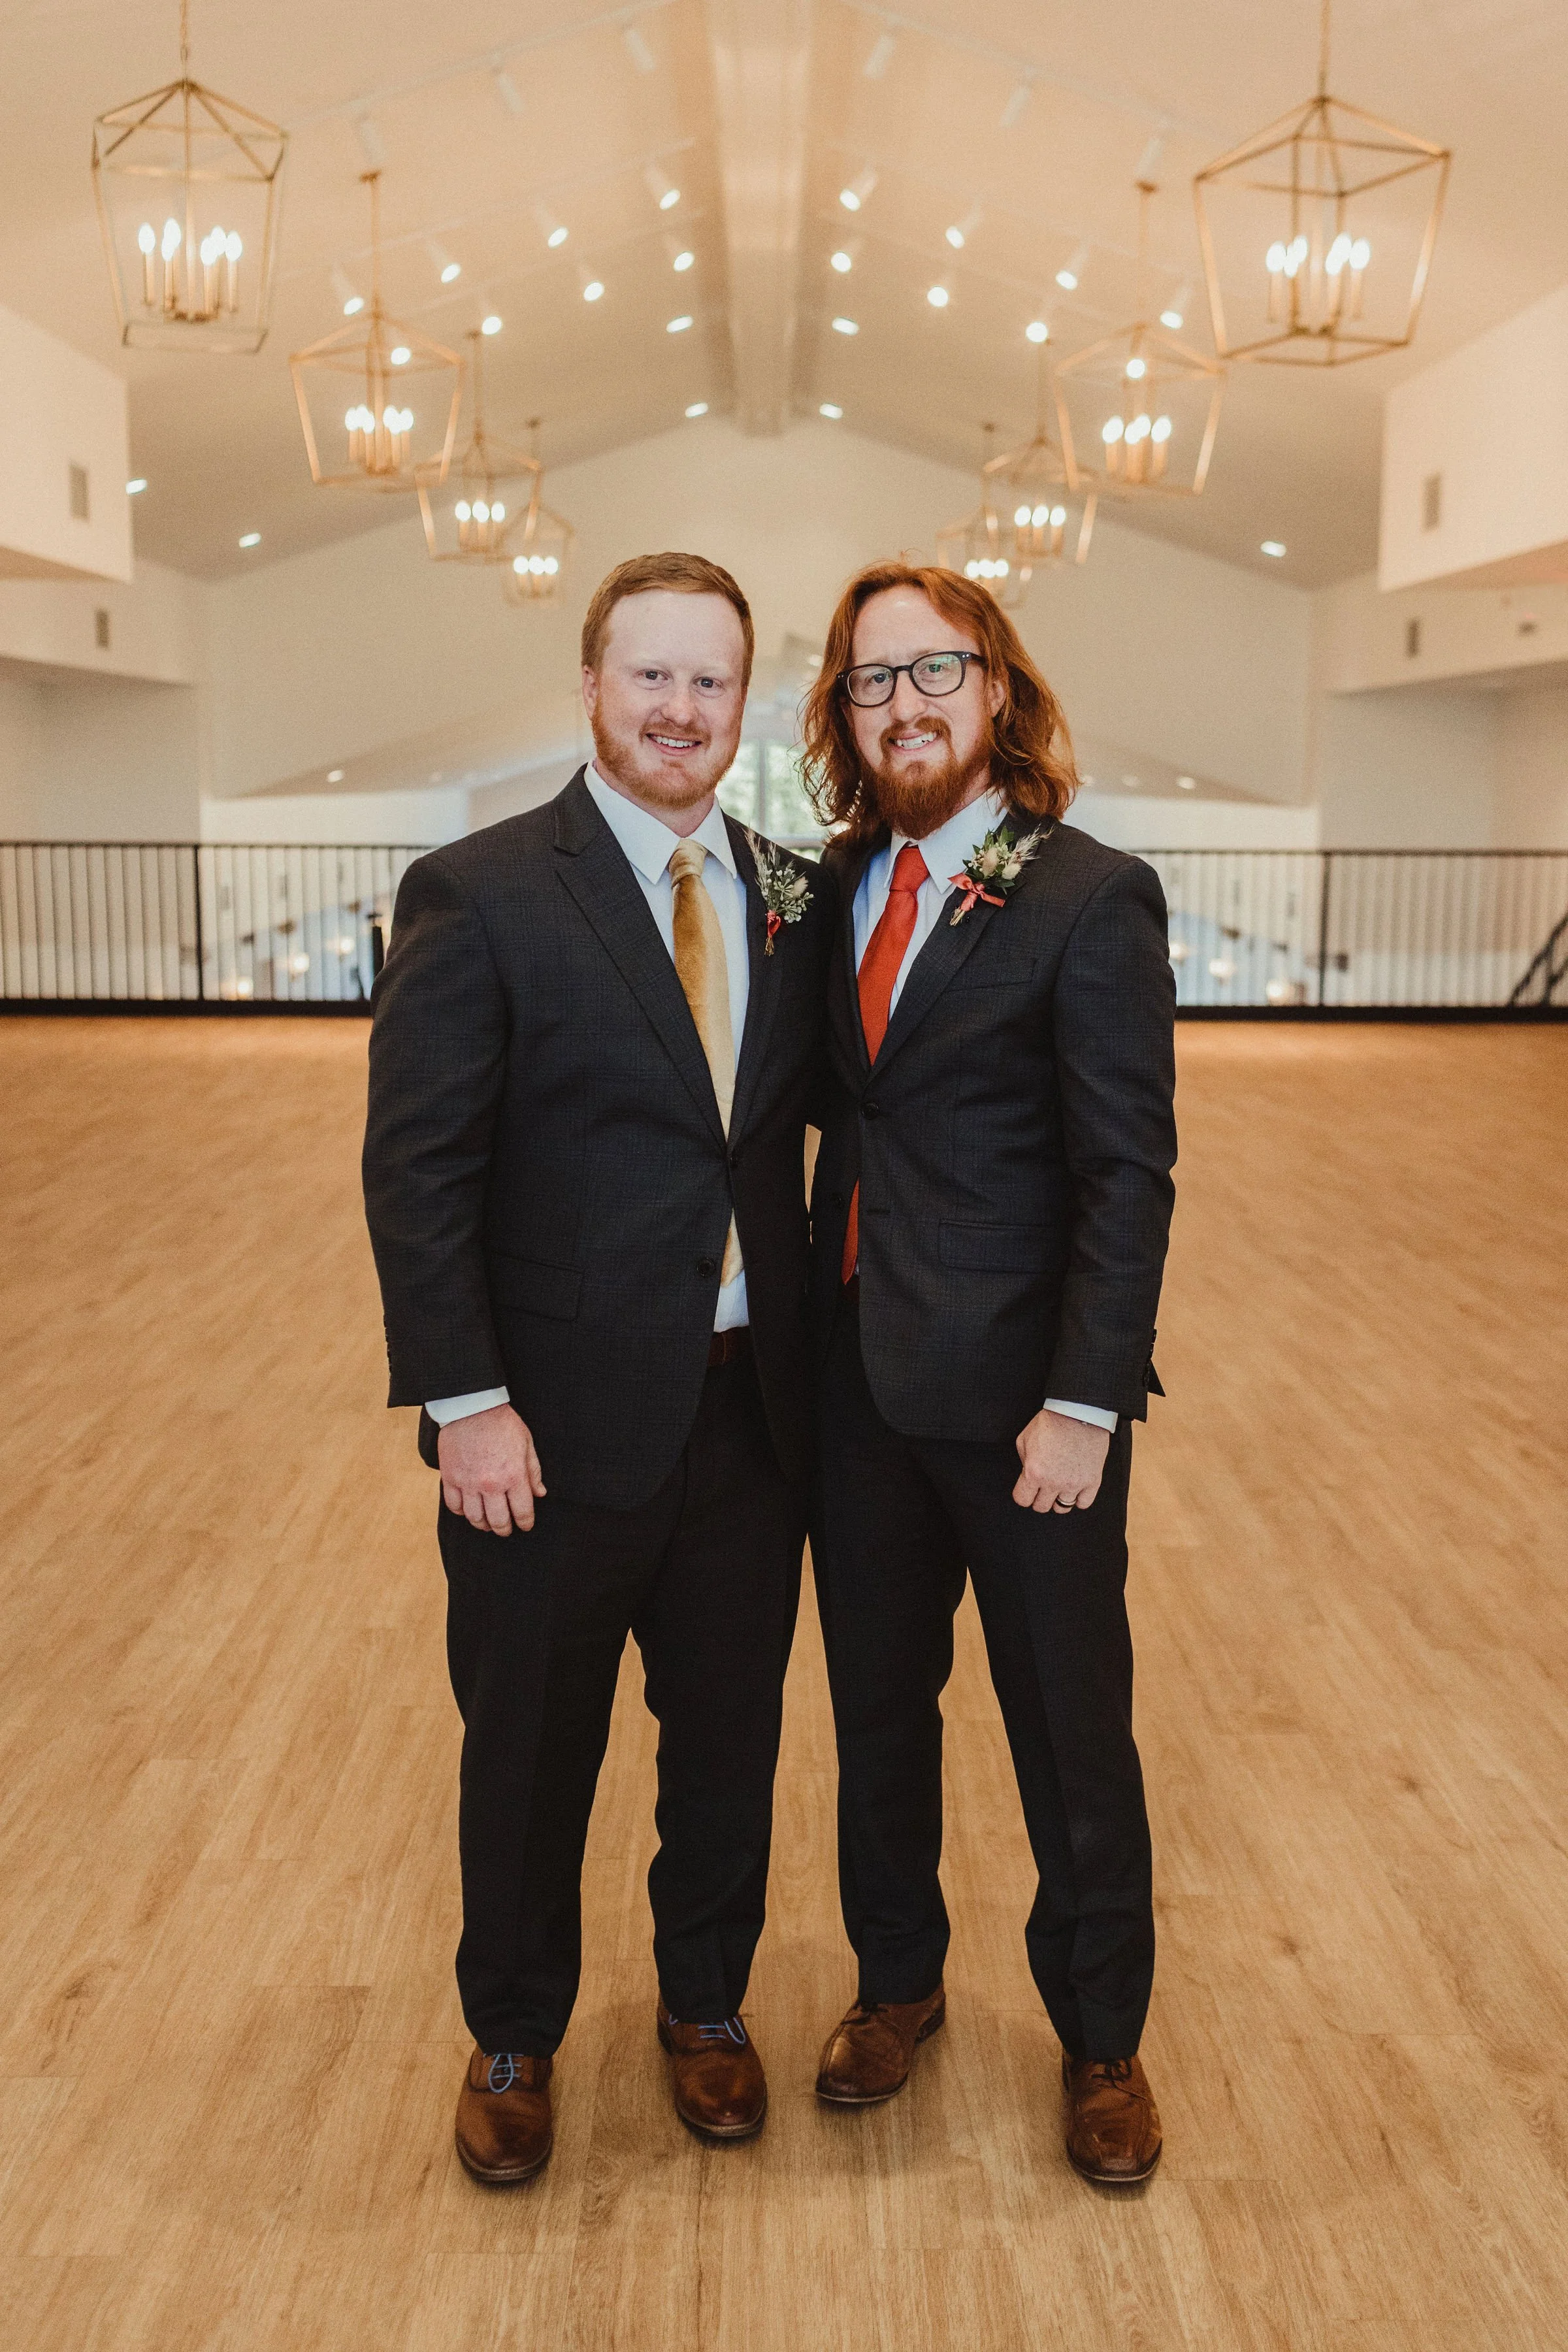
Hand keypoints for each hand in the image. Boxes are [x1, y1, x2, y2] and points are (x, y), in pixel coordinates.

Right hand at [438, 1403, 546, 1534]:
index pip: (522, 1512)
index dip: (526, 1523)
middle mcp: (490, 1484)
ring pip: (475, 1518)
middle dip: (505, 1529)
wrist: (472, 1407)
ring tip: (488, 1524)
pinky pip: (454, 1505)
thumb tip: (540, 1494)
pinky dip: (461, 1512)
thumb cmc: (503, 1423)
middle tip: (506, 1530)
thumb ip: (533, 1472)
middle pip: (498, 1521)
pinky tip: (468, 1510)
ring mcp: (468, 1482)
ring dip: (483, 1525)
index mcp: (513, 1476)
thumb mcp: (526, 1444)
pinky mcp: (450, 1477)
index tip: (525, 1526)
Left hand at [1012, 1409, 1108, 1514]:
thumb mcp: (1024, 1439)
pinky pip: (1083, 1503)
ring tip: (1059, 1487)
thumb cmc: (1050, 1422)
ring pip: (1062, 1508)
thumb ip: (1024, 1461)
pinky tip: (1075, 1488)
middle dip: (1039, 1497)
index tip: (1027, 1489)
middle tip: (1043, 1486)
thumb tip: (1027, 1475)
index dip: (1023, 1494)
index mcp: (1034, 1472)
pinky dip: (1078, 1499)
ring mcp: (1074, 1484)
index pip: (1022, 1500)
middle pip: (1041, 1507)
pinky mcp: (1092, 1481)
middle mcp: (1053, 1482)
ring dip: (1058, 1499)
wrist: (1079, 1412)